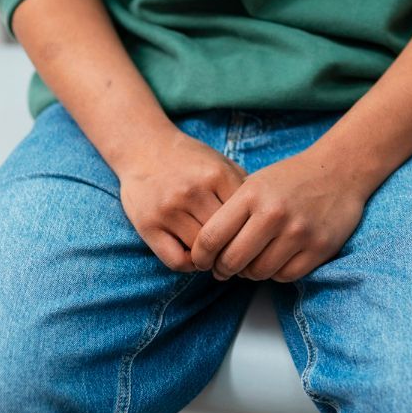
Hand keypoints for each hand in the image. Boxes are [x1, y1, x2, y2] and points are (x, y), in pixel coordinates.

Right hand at [116, 131, 246, 272]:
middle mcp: (193, 192)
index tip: (251, 242)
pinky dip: (190, 265)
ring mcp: (169, 209)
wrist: (144, 147)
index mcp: (216, 175)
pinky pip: (177, 261)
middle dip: (233, 250)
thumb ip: (244, 187)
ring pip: (202, 252)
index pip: (246, 219)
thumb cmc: (189, 160)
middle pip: (225, 238)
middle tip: (235, 255)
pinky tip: (194, 256)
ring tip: (216, 256)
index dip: (252, 235)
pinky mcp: (149, 225)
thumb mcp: (220, 163)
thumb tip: (267, 221)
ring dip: (211, 259)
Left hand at [189, 151, 369, 282]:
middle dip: (222, 270)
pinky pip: (286, 276)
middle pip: (232, 260)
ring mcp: (298, 232)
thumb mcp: (254, 183)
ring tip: (250, 263)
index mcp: (251, 195)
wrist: (340, 171)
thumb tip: (207, 250)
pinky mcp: (319, 248)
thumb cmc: (290, 179)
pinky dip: (276, 274)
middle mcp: (274, 214)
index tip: (201, 261)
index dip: (201, 256)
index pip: (211, 237)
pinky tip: (274, 261)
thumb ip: (231, 213)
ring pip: (259, 273)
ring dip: (250, 273)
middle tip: (222, 269)